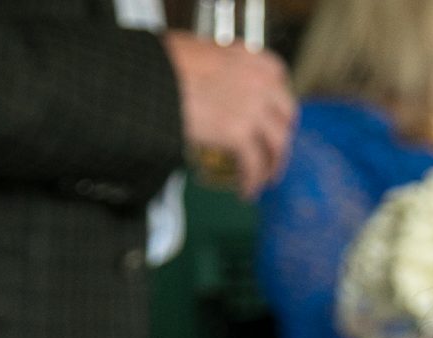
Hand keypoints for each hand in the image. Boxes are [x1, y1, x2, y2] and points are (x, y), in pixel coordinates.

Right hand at [164, 33, 294, 197]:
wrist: (147, 79)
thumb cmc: (162, 65)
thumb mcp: (197, 52)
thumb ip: (217, 67)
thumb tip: (213, 85)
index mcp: (250, 58)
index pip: (278, 82)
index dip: (276, 106)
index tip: (271, 120)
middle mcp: (258, 81)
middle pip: (284, 117)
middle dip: (280, 139)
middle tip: (272, 154)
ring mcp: (252, 108)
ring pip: (276, 145)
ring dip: (271, 166)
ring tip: (262, 180)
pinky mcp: (238, 134)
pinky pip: (254, 164)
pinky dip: (251, 181)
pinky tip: (245, 190)